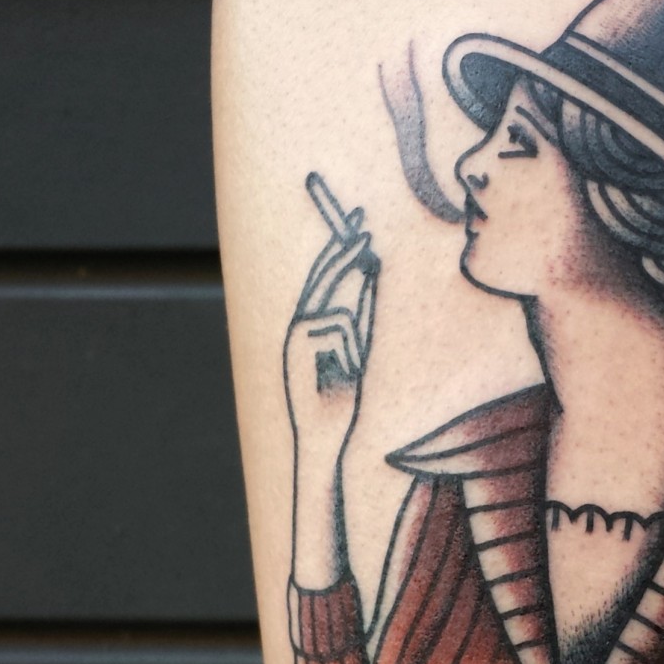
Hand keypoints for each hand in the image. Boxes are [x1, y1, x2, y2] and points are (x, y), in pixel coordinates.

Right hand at [284, 231, 378, 465]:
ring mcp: (295, 334)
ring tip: (348, 370)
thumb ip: (358, 318)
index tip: (361, 228)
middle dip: (344, 251)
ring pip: (338, 311)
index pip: (326, 280)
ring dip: (354, 343)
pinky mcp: (299, 343)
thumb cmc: (340, 403)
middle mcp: (297, 326)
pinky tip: (343, 374)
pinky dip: (350, 352)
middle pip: (324, 279)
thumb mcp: (355, 352)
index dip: (342, 252)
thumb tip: (368, 280)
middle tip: (364, 226)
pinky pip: (340, 329)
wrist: (322, 438)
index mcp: (309, 327)